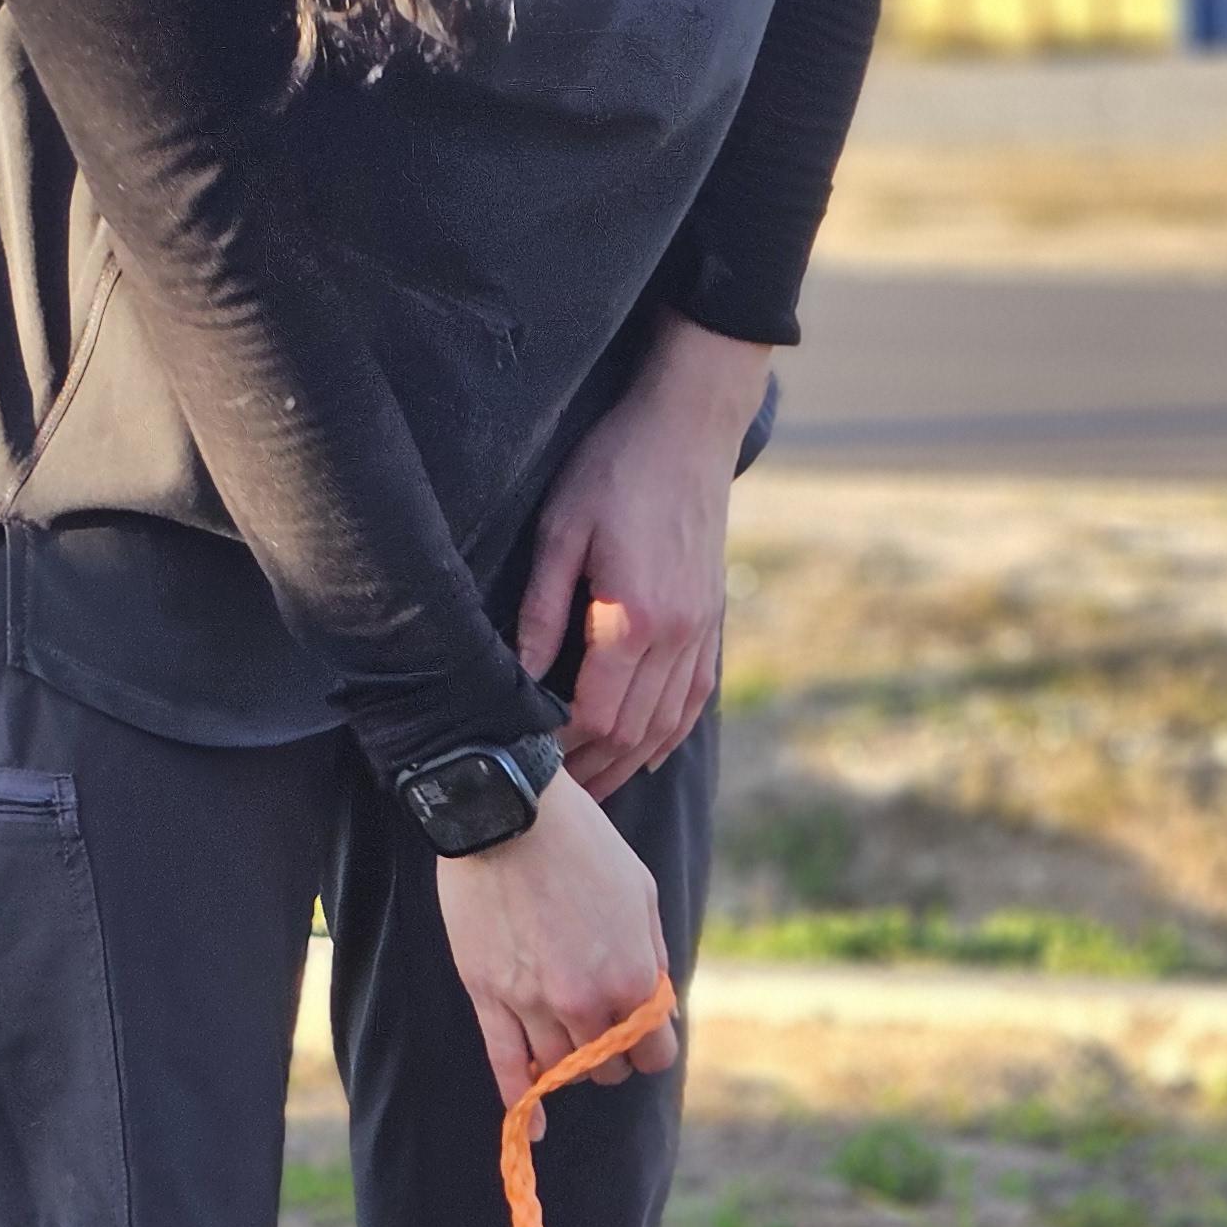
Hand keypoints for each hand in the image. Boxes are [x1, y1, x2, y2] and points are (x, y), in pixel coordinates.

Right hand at [432, 768, 678, 1117]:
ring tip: (566, 1040)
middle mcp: (584, 1004)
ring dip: (570, 1064)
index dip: (651, 1046)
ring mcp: (532, 1005)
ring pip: (560, 1070)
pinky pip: (505, 1066)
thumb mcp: (641, 894)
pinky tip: (531, 1123)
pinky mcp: (488, 998)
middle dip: (611, 1053)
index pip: (654, 1055)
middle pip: (606, 1068)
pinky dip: (520, 1100)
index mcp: (630, 980)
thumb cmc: (582, 845)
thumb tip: (658, 1007)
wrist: (507, 812)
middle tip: (601, 1026)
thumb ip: (651, 957)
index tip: (642, 1034)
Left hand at [516, 313, 769, 800]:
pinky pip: (692, 702)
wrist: (689, 429)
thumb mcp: (561, 529)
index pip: (595, 714)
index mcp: (634, 617)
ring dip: (628, 766)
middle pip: (631, 733)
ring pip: (665, 727)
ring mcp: (701, 636)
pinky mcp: (711, 626)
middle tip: (555, 797)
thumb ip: (540, 609)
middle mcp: (676, 638)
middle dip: (592, 770)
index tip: (532, 765)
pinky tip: (645, 755)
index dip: (563, 749)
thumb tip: (515, 676)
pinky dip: (667, 737)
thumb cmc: (615, 467)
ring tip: (593, 788)